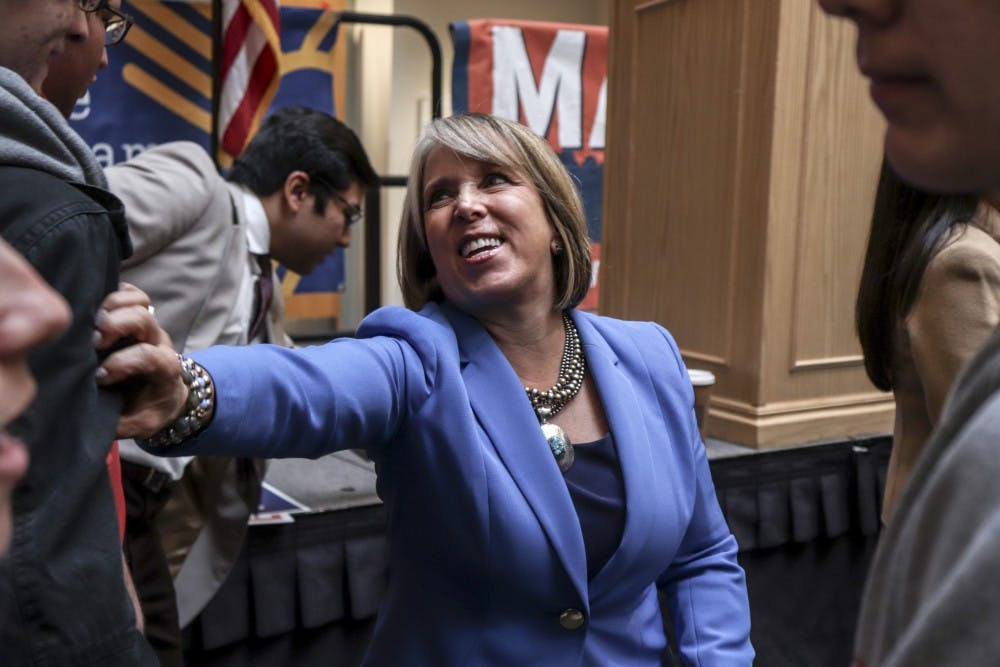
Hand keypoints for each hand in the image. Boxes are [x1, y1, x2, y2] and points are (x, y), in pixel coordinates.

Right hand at [94, 283, 186, 438]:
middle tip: (94, 341)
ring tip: (94, 322)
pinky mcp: (139, 317)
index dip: (123, 363)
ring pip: (140, 301)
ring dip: (113, 306)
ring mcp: (150, 327)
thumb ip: (118, 422)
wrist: (168, 396)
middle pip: (145, 319)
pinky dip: (116, 294)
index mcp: (165, 370)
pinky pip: (133, 294)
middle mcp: (159, 343)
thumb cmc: (149, 410)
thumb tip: (87, 418)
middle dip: (117, 326)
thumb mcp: (139, 425)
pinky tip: (98, 306)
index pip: (149, 356)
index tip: (100, 377)